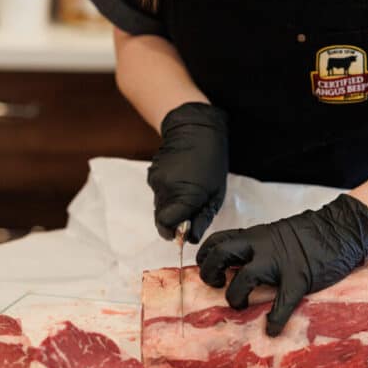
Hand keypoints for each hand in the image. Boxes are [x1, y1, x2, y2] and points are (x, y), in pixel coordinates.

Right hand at [147, 102, 228, 242]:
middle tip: (190, 211)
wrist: (195, 128)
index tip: (183, 231)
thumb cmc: (212, 161)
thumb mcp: (216, 194)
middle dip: (173, 220)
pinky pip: (158, 192)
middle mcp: (165, 189)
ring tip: (188, 189)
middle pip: (161, 219)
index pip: (166, 226)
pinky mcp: (151, 173)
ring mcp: (156, 180)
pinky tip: (180, 179)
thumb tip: (191, 239)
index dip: (174, 232)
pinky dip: (167, 192)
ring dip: (171, 205)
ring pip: (159, 205)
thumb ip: (202, 218)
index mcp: (185, 196)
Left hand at [196, 194, 367, 335]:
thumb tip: (241, 264)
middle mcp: (262, 246)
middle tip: (217, 286)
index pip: (218, 239)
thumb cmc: (311, 233)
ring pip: (243, 278)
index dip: (205, 256)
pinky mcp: (298, 279)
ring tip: (240, 306)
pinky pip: (282, 304)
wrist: (341, 228)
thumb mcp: (277, 233)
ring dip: (235, 297)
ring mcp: (279, 263)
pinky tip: (273, 329)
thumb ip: (259, 246)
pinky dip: (275, 321)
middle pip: (220, 254)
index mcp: (256, 235)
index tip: (208, 269)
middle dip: (210, 273)